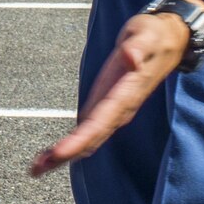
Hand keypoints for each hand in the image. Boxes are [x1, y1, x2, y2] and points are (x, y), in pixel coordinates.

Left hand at [29, 4, 193, 176]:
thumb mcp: (147, 34)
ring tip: (36, 168)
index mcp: (126, 94)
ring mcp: (113, 109)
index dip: (79, 139)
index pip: (100, 121)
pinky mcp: (107, 105)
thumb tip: (130, 57)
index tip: (59, 152)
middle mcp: (119, 108)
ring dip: (63, 155)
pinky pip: (88, 130)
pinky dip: (70, 144)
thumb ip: (138, 46)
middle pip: (91, 138)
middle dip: (64, 155)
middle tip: (35, 170)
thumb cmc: (154, 35)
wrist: (168, 40)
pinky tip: (52, 154)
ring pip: (88, 139)